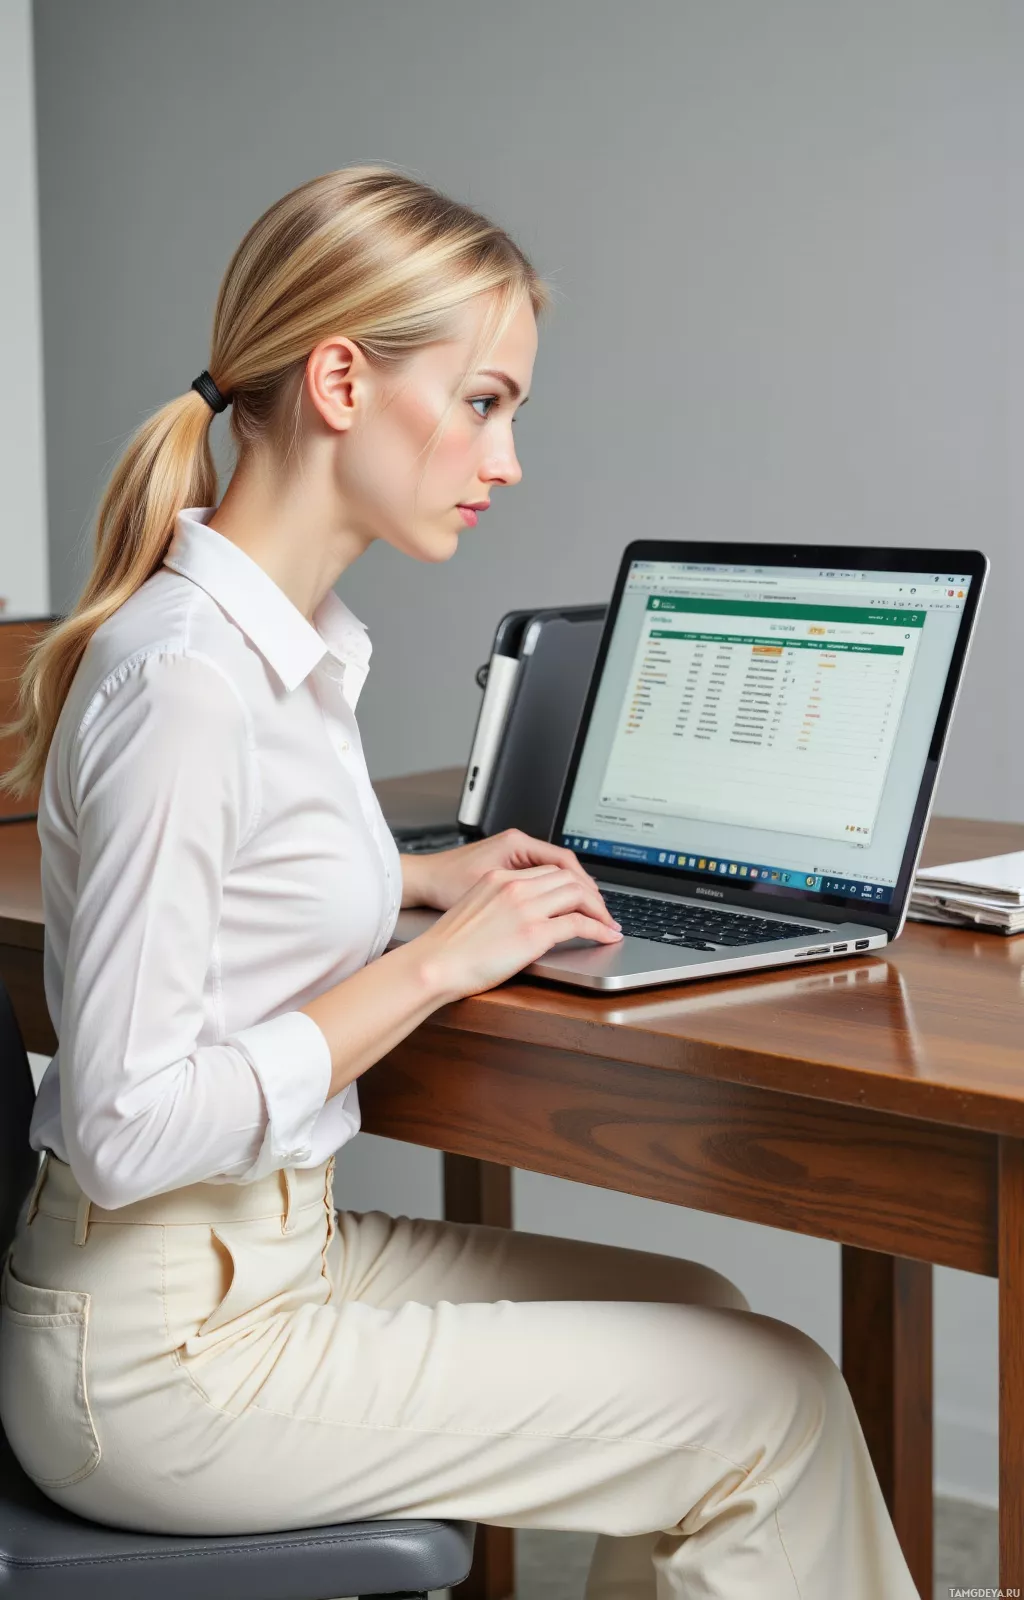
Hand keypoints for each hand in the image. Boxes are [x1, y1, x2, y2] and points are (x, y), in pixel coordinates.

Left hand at [403, 828, 601, 911]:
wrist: (420, 883)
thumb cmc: (446, 884)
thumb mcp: (493, 889)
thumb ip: (530, 895)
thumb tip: (564, 905)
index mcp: (517, 844)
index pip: (566, 863)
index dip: (586, 888)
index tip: (599, 909)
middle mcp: (517, 846)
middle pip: (565, 868)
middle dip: (586, 893)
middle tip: (603, 916)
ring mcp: (511, 857)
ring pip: (554, 875)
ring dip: (572, 894)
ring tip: (589, 916)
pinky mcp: (505, 871)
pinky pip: (539, 880)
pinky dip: (554, 895)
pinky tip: (561, 912)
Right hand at [413, 861, 623, 1000]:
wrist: (433, 963)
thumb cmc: (445, 948)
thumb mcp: (471, 911)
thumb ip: (498, 905)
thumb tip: (517, 918)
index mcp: (498, 879)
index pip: (546, 870)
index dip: (570, 882)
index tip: (581, 896)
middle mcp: (514, 887)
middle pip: (567, 877)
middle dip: (591, 894)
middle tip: (602, 910)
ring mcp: (525, 908)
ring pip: (578, 894)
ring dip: (600, 909)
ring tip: (609, 923)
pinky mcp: (534, 932)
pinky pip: (580, 924)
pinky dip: (600, 929)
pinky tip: (607, 936)